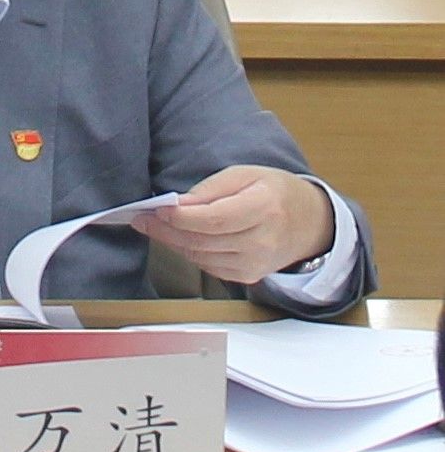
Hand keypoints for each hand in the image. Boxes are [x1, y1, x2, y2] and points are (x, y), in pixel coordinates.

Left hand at [131, 166, 334, 284]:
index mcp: (264, 208)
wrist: (309, 224)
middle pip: (202, 241)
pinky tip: (178, 238)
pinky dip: (188, 251)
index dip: (181, 217)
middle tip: (142, 218)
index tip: (156, 209)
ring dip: (172, 241)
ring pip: (200, 256)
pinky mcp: (247, 276)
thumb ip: (210, 189)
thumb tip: (178, 205)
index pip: (214, 219)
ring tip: (153, 225)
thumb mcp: (245, 175)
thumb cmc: (274, 192)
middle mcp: (262, 241)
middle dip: (166, 230)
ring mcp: (255, 264)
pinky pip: (208, 266)